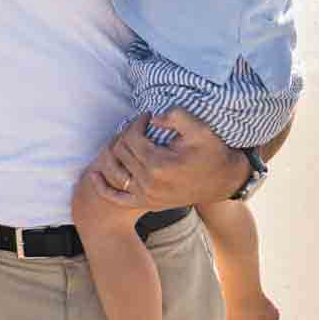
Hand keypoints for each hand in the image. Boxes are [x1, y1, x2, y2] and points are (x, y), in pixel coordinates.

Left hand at [88, 110, 249, 209]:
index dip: (135, 122)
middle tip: (137, 126)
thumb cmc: (212, 152)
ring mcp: (146, 196)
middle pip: (120, 152)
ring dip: (112, 153)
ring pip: (114, 170)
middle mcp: (148, 183)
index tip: (145, 116)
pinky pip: (116, 197)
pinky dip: (103, 186)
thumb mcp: (199, 129)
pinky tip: (94, 173)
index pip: (131, 138)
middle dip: (126, 134)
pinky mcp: (146, 203)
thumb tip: (152, 118)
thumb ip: (175, 116)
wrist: (223, 181)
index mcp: (159, 165)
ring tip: (125, 141)